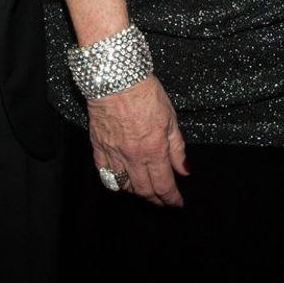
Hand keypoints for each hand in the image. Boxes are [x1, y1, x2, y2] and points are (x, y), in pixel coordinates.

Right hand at [88, 74, 187, 206]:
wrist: (116, 78)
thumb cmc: (145, 93)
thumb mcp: (170, 117)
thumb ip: (177, 147)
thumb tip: (185, 170)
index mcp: (154, 149)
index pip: (164, 185)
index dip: (171, 198)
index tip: (177, 203)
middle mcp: (133, 157)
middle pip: (144, 190)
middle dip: (156, 200)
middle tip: (163, 202)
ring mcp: (114, 154)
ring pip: (124, 186)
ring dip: (136, 193)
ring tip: (145, 191)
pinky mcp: (98, 147)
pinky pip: (104, 174)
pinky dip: (114, 183)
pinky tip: (121, 182)